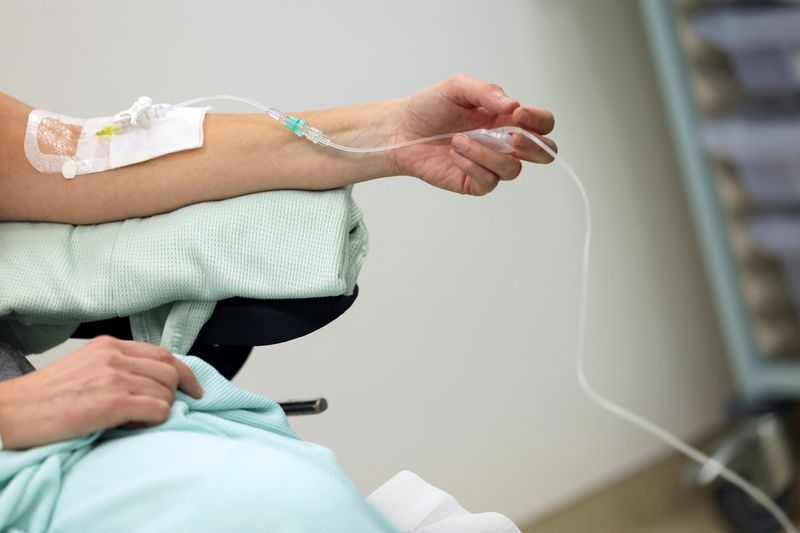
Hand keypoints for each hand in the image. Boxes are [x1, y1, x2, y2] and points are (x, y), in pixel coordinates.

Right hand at [0, 336, 202, 449]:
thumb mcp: (85, 367)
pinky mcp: (111, 403)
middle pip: (170, 371)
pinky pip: (157, 410)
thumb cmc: (44, 397)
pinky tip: (135, 425)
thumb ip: (118, 367)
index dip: (184, 372)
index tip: (193, 387)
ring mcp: (113, 378)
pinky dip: (154, 421)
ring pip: (165, 391)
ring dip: (161, 409)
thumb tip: (152, 382)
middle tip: (172, 409)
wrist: (10, 413)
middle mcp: (113, 356)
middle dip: (177, 392)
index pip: (163, 353)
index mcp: (108, 345)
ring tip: (138, 420)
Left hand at [389, 74, 556, 195]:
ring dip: (486, 154)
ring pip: (512, 170)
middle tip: (511, 138)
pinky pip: (488, 181)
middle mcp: (504, 143)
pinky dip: (472, 166)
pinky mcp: (475, 182)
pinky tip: (454, 154)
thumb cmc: (429, 107)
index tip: (517, 114)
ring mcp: (491, 164)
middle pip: (543, 153)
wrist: (401, 130)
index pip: (542, 123)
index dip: (538, 121)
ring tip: (458, 140)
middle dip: (533, 147)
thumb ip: (486, 91)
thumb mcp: (457, 87)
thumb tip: (512, 105)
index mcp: (506, 118)